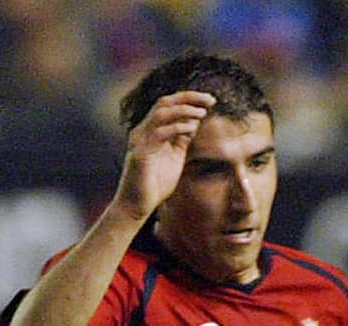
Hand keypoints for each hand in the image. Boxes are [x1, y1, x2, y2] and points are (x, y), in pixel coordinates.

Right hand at [113, 90, 215, 222]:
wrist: (137, 206)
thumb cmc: (155, 185)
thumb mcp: (174, 158)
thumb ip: (181, 140)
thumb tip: (193, 124)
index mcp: (150, 130)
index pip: (168, 105)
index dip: (189, 99)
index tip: (209, 100)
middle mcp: (143, 130)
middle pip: (164, 103)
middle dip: (188, 98)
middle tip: (210, 99)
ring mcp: (140, 140)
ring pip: (161, 113)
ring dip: (183, 110)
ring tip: (202, 112)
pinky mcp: (140, 153)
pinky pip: (159, 133)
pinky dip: (176, 127)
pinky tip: (191, 128)